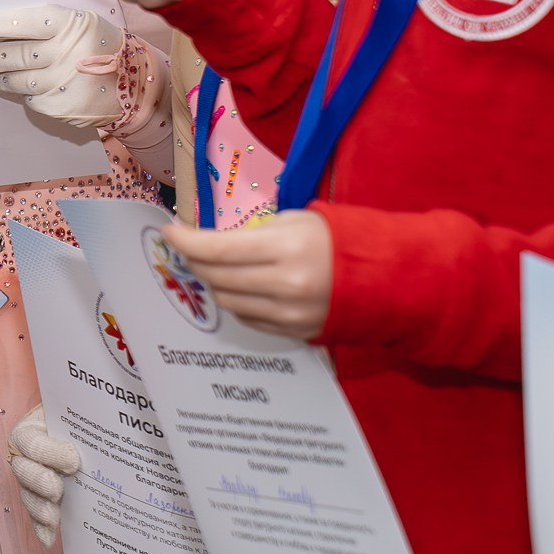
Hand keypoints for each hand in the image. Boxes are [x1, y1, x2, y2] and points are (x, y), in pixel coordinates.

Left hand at [0, 4, 130, 128]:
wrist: (135, 84)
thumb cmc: (98, 45)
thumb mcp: (81, 22)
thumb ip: (46, 24)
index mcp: (70, 25)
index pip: (23, 23)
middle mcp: (66, 53)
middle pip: (13, 55)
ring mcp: (64, 82)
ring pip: (15, 80)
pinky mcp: (62, 107)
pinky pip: (29, 98)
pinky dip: (17, 92)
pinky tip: (10, 86)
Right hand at [7, 404, 81, 545]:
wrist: (83, 429)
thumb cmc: (80, 419)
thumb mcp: (78, 412)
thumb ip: (86, 419)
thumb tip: (106, 420)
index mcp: (31, 428)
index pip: (30, 441)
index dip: (49, 452)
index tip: (73, 460)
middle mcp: (26, 454)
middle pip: (23, 470)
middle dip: (39, 482)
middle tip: (58, 489)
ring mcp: (32, 477)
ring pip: (28, 494)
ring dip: (39, 508)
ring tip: (53, 518)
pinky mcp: (40, 498)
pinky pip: (35, 514)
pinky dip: (41, 528)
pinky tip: (49, 539)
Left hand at [162, 212, 331, 338]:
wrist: (384, 277)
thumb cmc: (335, 240)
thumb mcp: (294, 221)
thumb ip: (252, 233)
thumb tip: (209, 241)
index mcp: (286, 248)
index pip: (218, 249)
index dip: (186, 241)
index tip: (170, 232)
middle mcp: (286, 285)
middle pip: (217, 277)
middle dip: (195, 260)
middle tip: (189, 248)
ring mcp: (291, 313)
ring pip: (227, 301)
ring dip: (214, 282)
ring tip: (216, 266)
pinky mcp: (295, 332)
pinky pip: (248, 317)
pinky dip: (237, 300)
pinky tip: (242, 286)